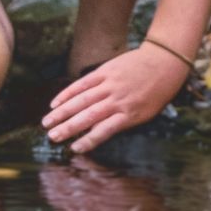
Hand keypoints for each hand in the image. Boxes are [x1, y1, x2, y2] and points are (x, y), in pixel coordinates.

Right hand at [44, 38, 192, 153]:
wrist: (163, 62)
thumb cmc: (156, 92)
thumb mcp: (145, 114)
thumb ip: (122, 122)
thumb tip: (97, 132)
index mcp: (128, 114)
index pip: (104, 130)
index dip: (88, 141)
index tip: (74, 149)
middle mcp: (116, 100)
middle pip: (88, 116)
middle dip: (68, 128)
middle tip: (52, 137)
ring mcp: (109, 85)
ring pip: (81, 100)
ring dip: (62, 112)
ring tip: (47, 123)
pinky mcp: (104, 72)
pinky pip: (82, 84)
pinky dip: (67, 93)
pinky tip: (55, 102)